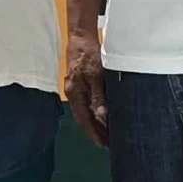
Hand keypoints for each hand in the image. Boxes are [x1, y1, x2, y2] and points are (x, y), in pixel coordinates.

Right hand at [64, 30, 108, 147]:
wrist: (80, 37)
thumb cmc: (88, 54)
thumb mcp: (96, 75)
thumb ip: (98, 96)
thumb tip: (101, 116)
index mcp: (75, 93)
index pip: (84, 120)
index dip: (93, 133)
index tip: (103, 145)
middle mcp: (73, 93)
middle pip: (83, 118)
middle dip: (95, 131)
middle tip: (109, 143)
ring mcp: (75, 89)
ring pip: (84, 112)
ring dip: (95, 123)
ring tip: (108, 132)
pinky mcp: (79, 83)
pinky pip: (85, 103)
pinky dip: (94, 112)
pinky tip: (103, 114)